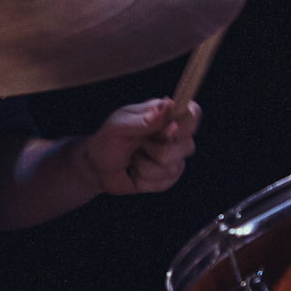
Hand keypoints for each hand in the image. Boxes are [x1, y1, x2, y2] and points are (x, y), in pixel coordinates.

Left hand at [77, 98, 199, 196]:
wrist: (97, 169)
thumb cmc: (107, 141)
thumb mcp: (118, 126)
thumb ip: (143, 119)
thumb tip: (167, 107)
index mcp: (164, 115)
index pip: (193, 114)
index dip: (186, 123)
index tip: (170, 128)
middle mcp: (174, 136)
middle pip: (188, 145)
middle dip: (158, 150)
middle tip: (139, 145)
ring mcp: (174, 158)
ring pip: (173, 167)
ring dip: (145, 167)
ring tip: (134, 159)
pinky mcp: (168, 178)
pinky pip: (164, 183)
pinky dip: (144, 181)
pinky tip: (135, 173)